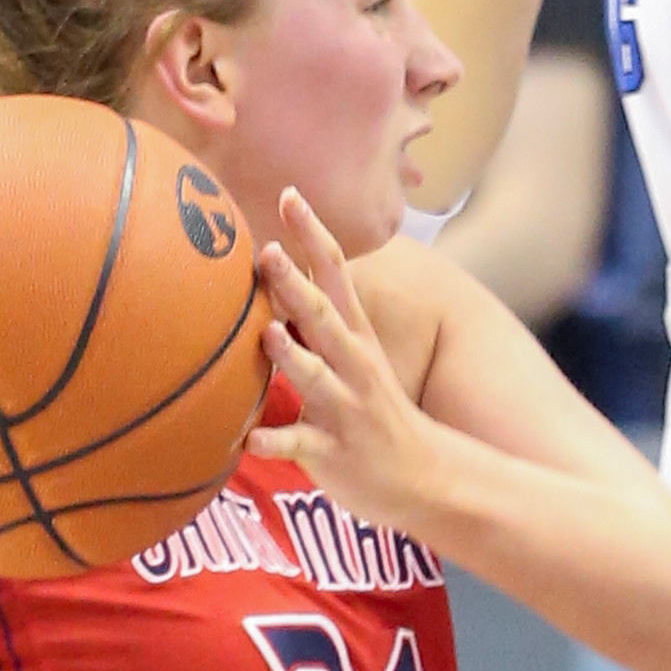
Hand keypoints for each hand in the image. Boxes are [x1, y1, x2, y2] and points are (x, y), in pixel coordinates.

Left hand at [250, 189, 447, 534]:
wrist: (422, 475)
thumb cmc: (373, 408)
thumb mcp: (354, 355)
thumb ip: (316, 319)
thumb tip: (272, 276)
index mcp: (355, 334)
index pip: (335, 272)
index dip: (312, 234)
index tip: (289, 194)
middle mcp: (352, 363)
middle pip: (323, 315)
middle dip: (295, 284)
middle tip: (266, 252)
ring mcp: (344, 408)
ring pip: (315, 376)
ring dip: (291, 355)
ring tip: (266, 335)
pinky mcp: (331, 452)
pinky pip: (300, 446)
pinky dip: (275, 441)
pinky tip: (248, 440)